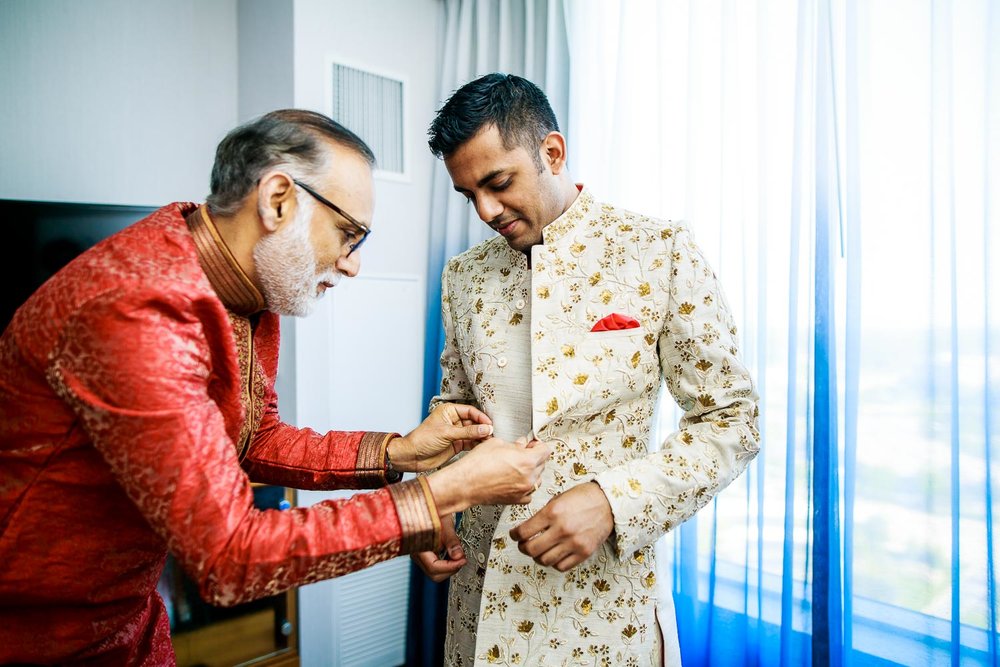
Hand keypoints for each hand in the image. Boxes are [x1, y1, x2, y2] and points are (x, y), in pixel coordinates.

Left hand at [388, 403, 493, 471]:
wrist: (412, 456)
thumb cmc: (423, 439)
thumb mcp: (447, 433)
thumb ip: (468, 432)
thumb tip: (486, 429)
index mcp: (449, 411)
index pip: (470, 411)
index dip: (481, 417)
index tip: (490, 425)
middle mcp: (454, 421)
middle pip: (474, 422)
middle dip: (483, 428)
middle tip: (493, 435)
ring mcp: (456, 433)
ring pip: (473, 433)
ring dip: (481, 437)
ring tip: (490, 442)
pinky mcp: (456, 445)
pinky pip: (470, 443)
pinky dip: (477, 445)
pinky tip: (483, 448)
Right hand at [411, 514, 466, 582]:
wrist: (428, 505)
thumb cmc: (434, 511)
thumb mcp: (445, 524)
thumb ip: (451, 541)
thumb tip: (459, 556)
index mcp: (418, 547)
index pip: (434, 567)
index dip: (450, 566)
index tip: (463, 560)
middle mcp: (416, 553)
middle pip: (433, 573)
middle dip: (450, 569)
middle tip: (462, 560)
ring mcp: (418, 555)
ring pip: (434, 571)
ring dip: (448, 567)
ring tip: (458, 556)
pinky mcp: (423, 554)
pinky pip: (434, 565)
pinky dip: (445, 562)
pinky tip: (451, 553)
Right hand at [426, 437, 550, 514]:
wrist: (464, 484)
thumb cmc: (476, 465)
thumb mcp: (497, 444)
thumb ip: (515, 444)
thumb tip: (521, 444)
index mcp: (527, 461)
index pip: (545, 450)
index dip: (539, 444)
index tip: (534, 444)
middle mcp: (528, 477)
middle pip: (542, 464)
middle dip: (534, 456)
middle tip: (522, 452)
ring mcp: (523, 490)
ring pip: (537, 478)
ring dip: (532, 471)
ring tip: (517, 466)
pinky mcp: (516, 500)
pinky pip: (529, 492)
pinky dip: (526, 486)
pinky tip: (516, 480)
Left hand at [509, 482, 613, 571]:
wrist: (608, 503)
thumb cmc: (583, 498)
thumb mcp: (558, 499)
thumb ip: (543, 515)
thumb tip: (528, 528)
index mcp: (552, 513)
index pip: (524, 532)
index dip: (514, 535)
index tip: (514, 535)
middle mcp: (562, 530)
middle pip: (531, 549)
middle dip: (523, 548)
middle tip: (523, 544)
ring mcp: (573, 543)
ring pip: (544, 561)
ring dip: (537, 557)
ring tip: (538, 550)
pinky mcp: (583, 553)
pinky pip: (561, 566)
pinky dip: (553, 563)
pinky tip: (553, 554)